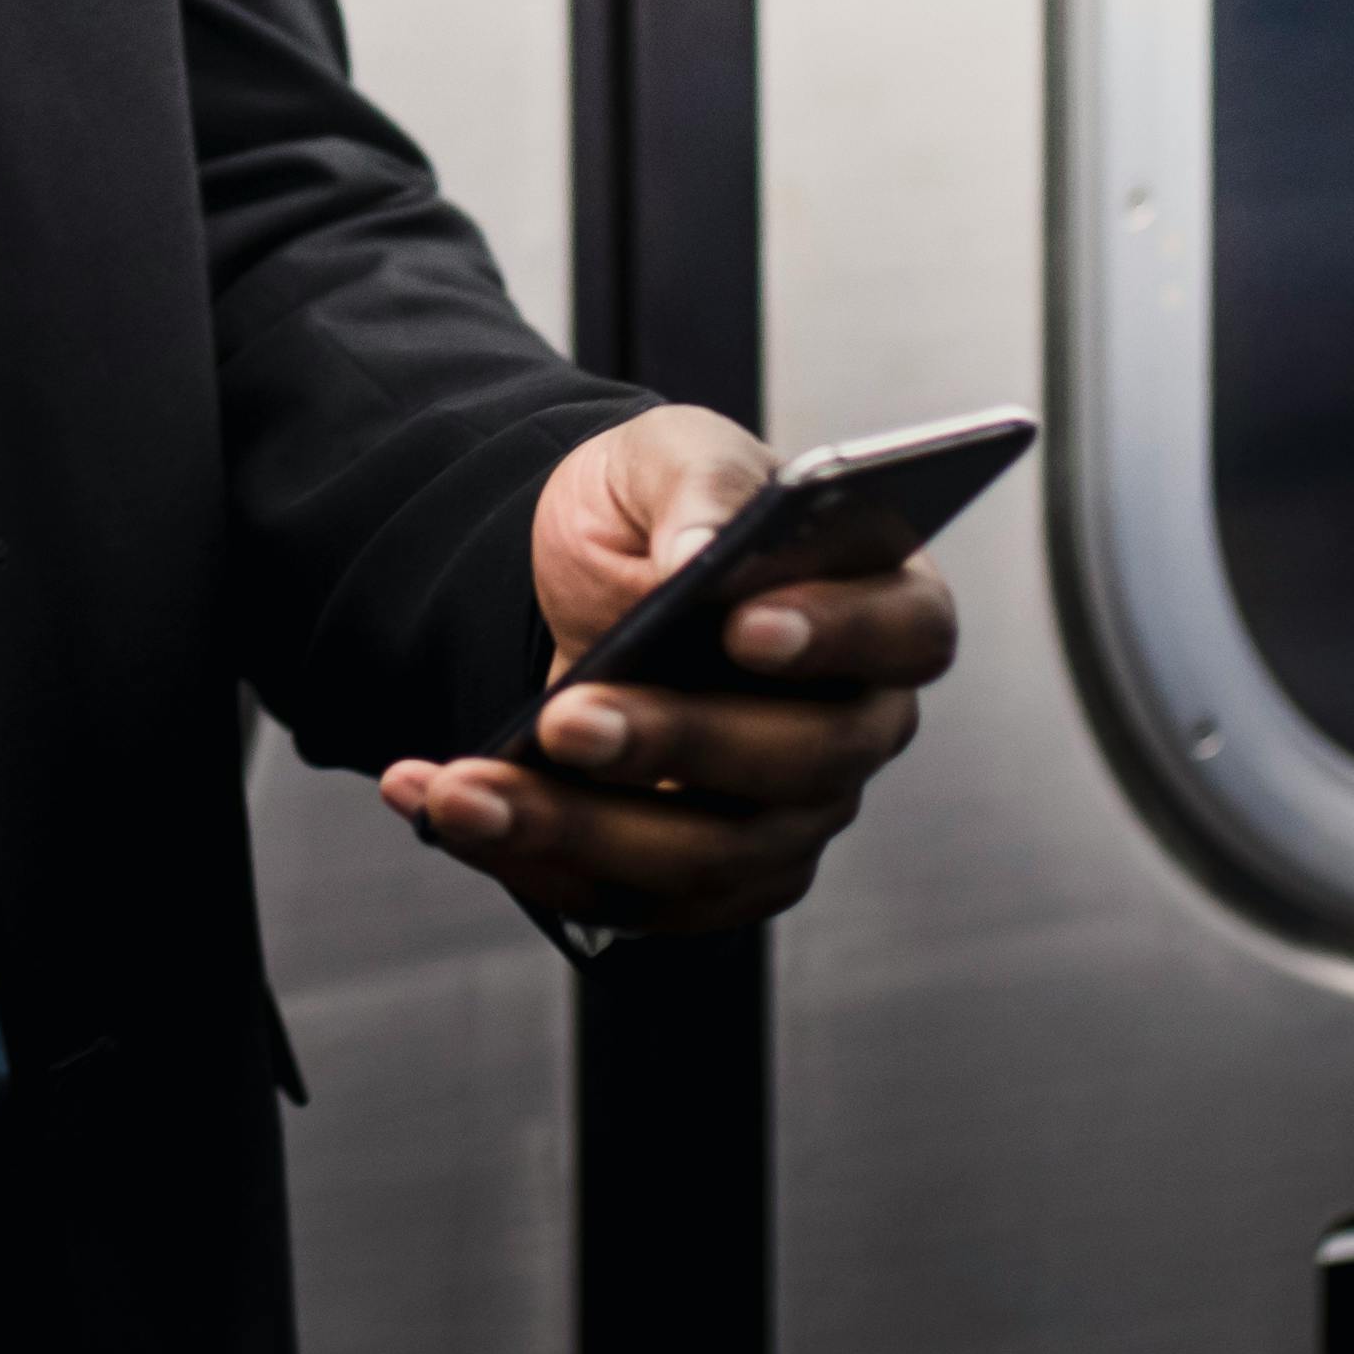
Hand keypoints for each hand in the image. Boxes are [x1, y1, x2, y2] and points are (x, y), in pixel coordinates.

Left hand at [374, 403, 958, 936]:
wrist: (593, 574)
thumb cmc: (663, 507)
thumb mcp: (671, 455)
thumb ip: (699, 490)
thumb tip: (702, 555)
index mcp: (884, 602)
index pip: (908, 631)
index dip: (836, 634)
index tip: (741, 626)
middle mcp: (857, 721)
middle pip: (801, 762)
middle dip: (673, 746)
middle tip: (566, 721)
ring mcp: (796, 811)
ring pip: (710, 854)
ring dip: (575, 829)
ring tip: (464, 792)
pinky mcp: (719, 875)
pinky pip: (638, 898)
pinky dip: (534, 864)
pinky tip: (445, 808)